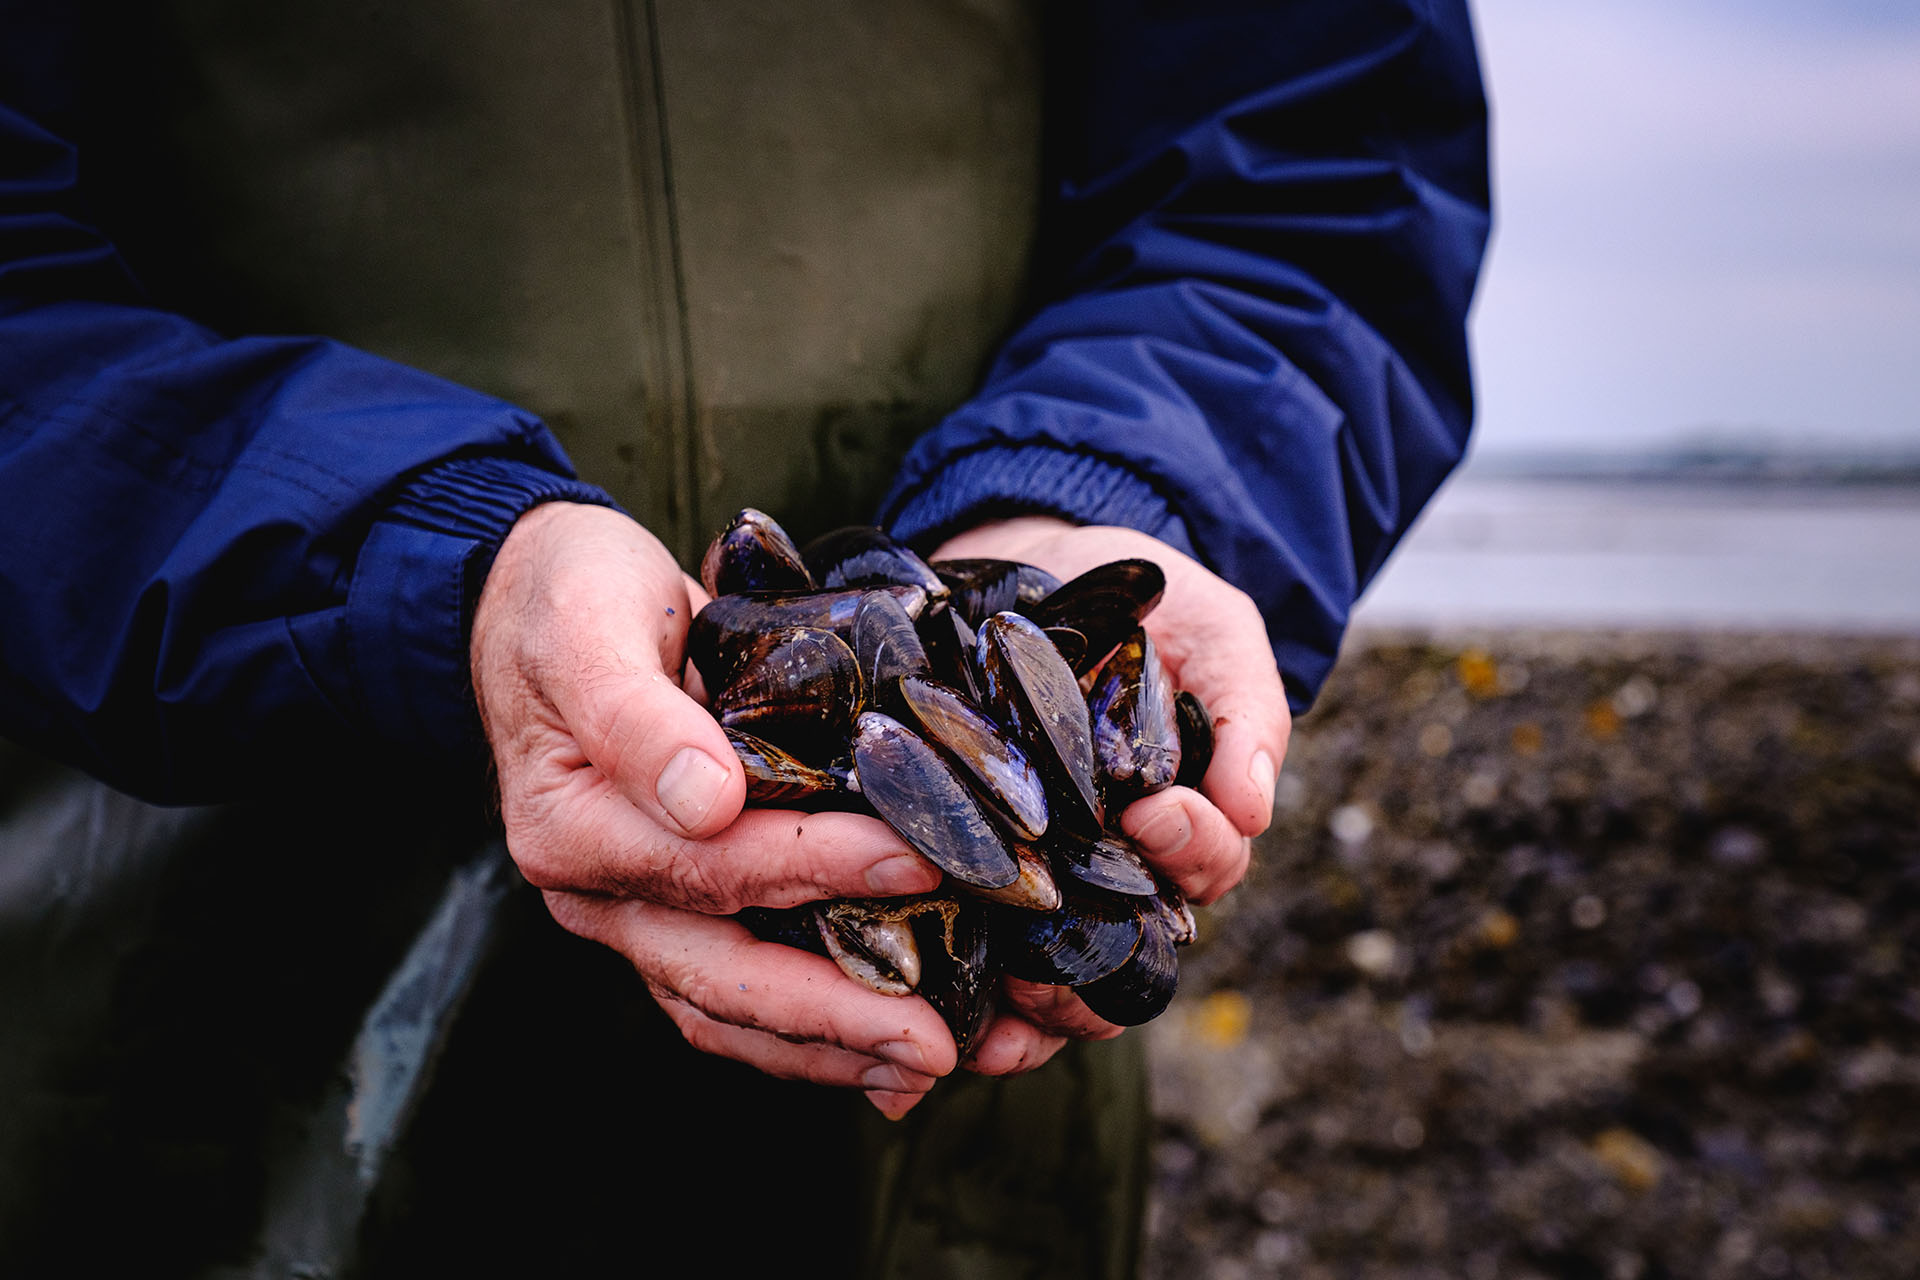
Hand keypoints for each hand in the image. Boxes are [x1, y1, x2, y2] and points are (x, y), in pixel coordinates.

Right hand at [470, 502, 953, 1117]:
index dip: (817, 870)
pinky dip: (817, 1025)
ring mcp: (641, 910)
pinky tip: (890, 1049)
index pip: (709, 868)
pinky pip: (746, 988)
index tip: (918, 863)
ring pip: (737, 1007)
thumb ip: (637, 716)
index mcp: (572, 828)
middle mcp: (603, 891)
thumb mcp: (589, 625)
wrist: (541, 598)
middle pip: (724, 977)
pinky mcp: (682, 906)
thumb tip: (705, 800)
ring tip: (938, 1063)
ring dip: (836, 1046)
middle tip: (941, 1043)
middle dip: (839, 1016)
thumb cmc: (568, 598)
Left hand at [926, 516, 1289, 1075]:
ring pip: (1055, 970)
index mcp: (1183, 820)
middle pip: (1129, 949)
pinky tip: (944, 1016)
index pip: (1205, 864)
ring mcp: (1043, 868)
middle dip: (1100, 967)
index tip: (1155, 810)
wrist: (1034, 559)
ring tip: (1003, 1004)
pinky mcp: (966, 858)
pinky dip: (966, 991)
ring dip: (1035, 1002)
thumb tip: (1254, 805)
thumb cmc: (1142, 601)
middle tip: (1061, 958)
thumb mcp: (1214, 632)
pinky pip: (974, 943)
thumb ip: (1247, 709)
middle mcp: (1118, 861)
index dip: (1190, 848)